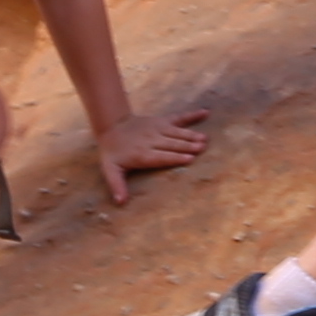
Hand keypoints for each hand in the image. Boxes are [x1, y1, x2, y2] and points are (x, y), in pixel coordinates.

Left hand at [97, 107, 217, 204]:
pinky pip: (178, 117)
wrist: (111, 126)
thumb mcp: (110, 170)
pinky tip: (205, 113)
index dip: (175, 157)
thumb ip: (117, 186)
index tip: (189, 158)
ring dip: (190, 135)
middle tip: (201, 148)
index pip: (161, 156)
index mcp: (141, 154)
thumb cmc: (113, 152)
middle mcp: (151, 140)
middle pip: (172, 144)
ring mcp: (157, 128)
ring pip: (176, 132)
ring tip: (204, 138)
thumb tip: (121, 202)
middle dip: (187, 146)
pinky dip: (192, 115)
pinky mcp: (161, 120)